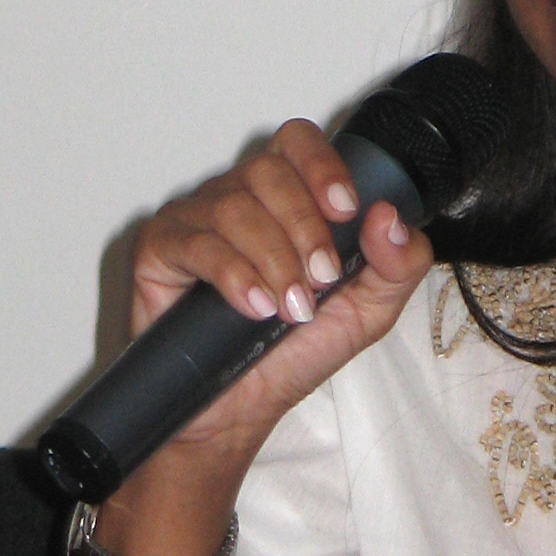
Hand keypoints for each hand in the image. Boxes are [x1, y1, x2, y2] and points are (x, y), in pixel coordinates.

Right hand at [94, 120, 433, 555]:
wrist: (236, 412)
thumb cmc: (291, 354)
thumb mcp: (367, 313)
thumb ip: (397, 265)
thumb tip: (390, 218)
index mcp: (285, 200)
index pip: (298, 143)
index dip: (322, 166)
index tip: (345, 210)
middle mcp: (237, 198)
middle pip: (268, 170)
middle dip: (303, 226)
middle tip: (318, 280)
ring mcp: (193, 220)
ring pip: (233, 206)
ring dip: (273, 259)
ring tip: (288, 308)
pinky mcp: (158, 249)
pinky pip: (194, 242)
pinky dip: (232, 274)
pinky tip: (253, 307)